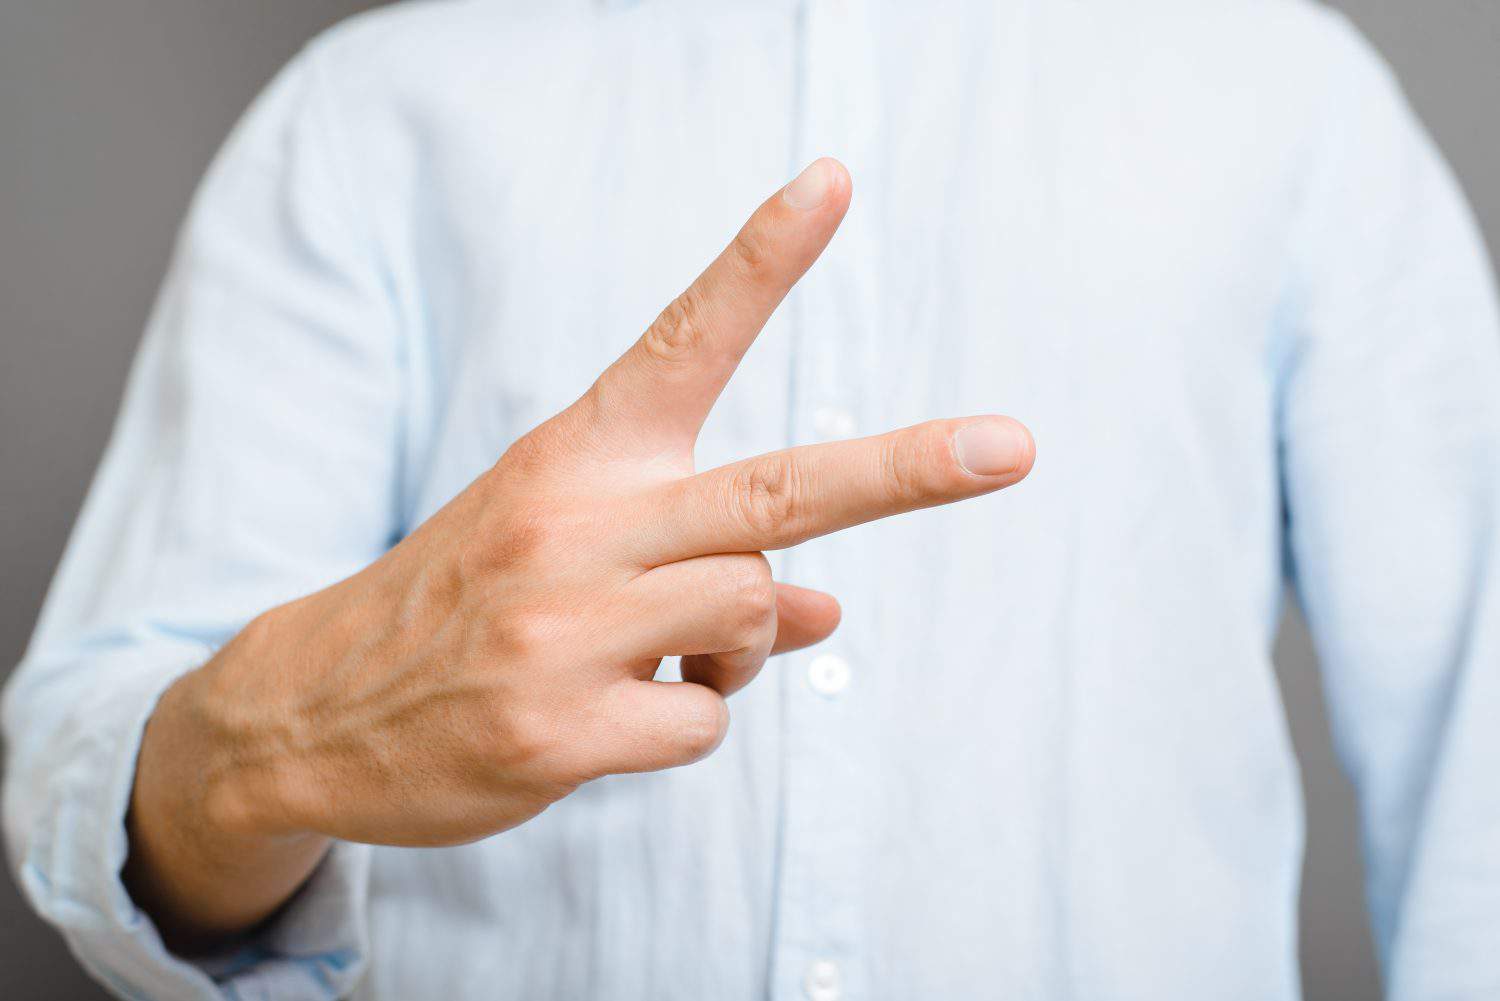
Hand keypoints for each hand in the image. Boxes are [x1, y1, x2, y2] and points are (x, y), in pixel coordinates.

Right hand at [126, 159, 1033, 937]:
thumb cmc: (468, 604)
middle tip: (1010, 446)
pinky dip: (684, 722)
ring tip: (652, 662)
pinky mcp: (557, 731)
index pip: (683, 339)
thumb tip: (830, 607)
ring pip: (757, 617)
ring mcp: (563, 629)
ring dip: (737, 650)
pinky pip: (704, 725)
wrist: (306, 704)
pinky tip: (607, 717)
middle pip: (778, 496)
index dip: (762, 260)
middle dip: (907, 471)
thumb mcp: (570, 551)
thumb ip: (704, 560)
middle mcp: (575, 525)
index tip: (832, 181)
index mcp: (575, 455)